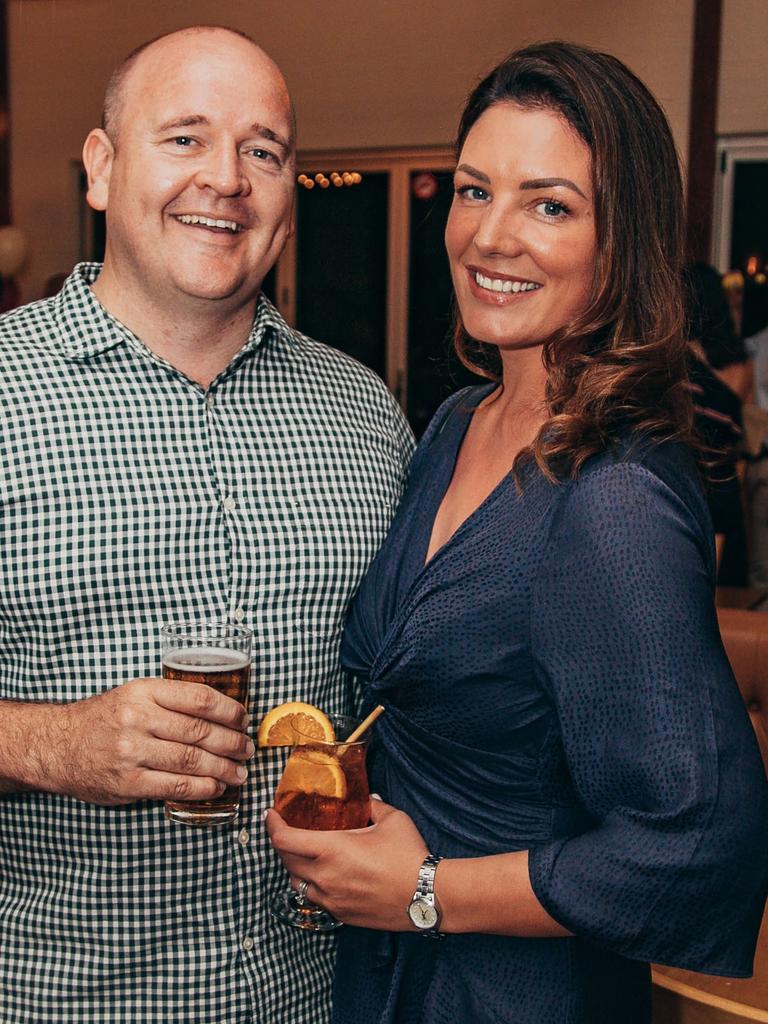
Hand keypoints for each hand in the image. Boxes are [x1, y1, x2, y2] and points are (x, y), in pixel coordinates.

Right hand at [38, 678, 252, 804]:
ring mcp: (132, 752)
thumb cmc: (103, 719)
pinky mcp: (128, 782)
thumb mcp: (134, 695)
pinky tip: (216, 786)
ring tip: (239, 772)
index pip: (199, 698)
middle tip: (246, 749)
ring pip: (192, 760)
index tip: (243, 719)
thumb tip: (219, 713)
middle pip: (200, 731)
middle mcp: (138, 719)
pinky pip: (176, 785)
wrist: (58, 745)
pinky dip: (203, 788)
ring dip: (223, 768)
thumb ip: (170, 700)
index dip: (229, 710)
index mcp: (144, 692)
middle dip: (232, 742)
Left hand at [266, 797, 428, 929]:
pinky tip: (326, 875)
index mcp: (332, 850)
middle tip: (287, 830)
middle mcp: (325, 877)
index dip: (272, 825)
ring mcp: (331, 899)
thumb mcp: (392, 820)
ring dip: (295, 867)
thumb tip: (367, 799)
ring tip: (305, 854)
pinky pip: (315, 899)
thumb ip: (373, 806)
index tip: (271, 814)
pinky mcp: (341, 915)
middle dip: (281, 843)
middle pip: (285, 861)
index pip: (284, 840)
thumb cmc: (409, 856)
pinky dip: (313, 885)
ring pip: (297, 883)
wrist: (426, 896)